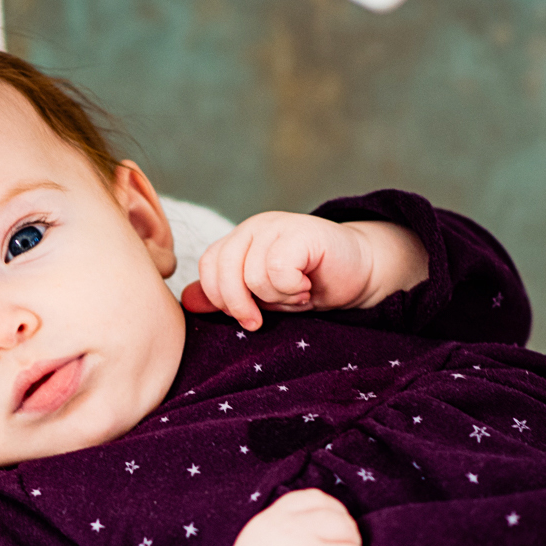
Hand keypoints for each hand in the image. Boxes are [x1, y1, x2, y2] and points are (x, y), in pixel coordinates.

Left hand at [180, 213, 427, 330]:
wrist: (358, 273)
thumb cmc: (308, 286)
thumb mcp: (260, 298)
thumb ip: (224, 297)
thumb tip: (186, 302)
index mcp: (238, 240)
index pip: (208, 267)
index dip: (220, 299)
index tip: (247, 318)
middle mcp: (253, 228)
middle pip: (223, 270)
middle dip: (239, 305)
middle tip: (262, 319)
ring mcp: (277, 226)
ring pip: (252, 275)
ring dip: (276, 297)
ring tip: (295, 294)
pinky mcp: (301, 231)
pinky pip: (277, 269)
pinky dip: (290, 288)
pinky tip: (306, 287)